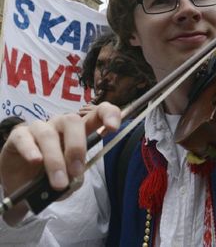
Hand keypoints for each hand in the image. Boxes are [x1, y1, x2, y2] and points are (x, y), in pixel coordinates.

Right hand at [0, 102, 120, 224]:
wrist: (21, 186)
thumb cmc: (50, 176)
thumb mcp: (69, 180)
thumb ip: (76, 178)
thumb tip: (75, 179)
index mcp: (79, 131)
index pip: (98, 113)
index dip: (108, 114)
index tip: (113, 128)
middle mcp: (60, 124)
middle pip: (73, 121)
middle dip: (77, 147)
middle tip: (76, 172)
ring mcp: (39, 128)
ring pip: (49, 134)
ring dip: (55, 160)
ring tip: (58, 183)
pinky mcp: (18, 136)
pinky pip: (25, 138)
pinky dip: (31, 150)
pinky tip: (35, 162)